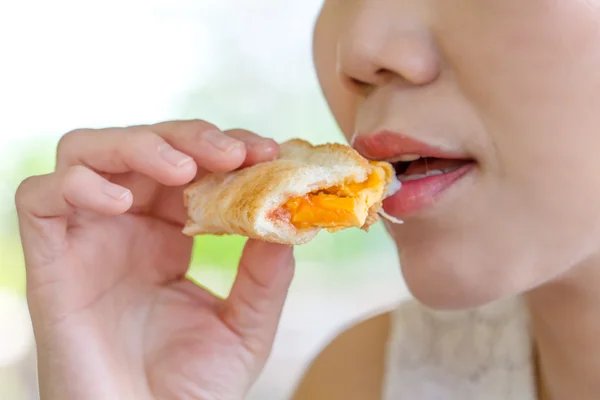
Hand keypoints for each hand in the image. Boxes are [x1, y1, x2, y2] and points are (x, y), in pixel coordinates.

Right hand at [15, 120, 294, 399]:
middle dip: (191, 137)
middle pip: (143, 145)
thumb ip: (265, 274)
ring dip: (138, 145)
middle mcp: (126, 229)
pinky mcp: (49, 262)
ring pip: (88, 152)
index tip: (267, 151)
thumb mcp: (244, 328)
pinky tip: (121, 203)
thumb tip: (287, 217)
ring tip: (183, 170)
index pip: (192, 166)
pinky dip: (76, 185)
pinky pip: (40, 198)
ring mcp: (87, 240)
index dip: (226, 149)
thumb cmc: (190, 391)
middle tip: (235, 153)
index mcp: (170, 237)